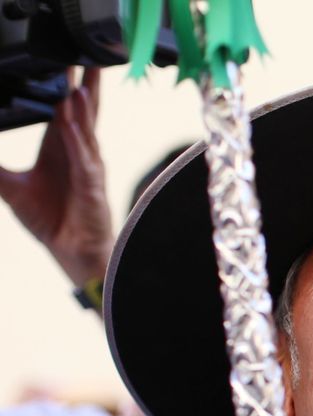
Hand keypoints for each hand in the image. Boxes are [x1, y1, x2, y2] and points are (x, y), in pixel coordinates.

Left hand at [0, 68, 114, 287]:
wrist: (71, 251)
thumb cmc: (51, 220)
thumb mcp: (10, 187)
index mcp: (60, 149)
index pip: (64, 110)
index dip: (66, 85)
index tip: (66, 61)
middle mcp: (77, 153)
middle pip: (83, 112)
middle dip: (85, 85)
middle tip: (87, 57)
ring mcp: (88, 168)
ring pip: (85, 130)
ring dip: (81, 108)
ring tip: (77, 84)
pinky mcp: (91, 186)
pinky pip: (83, 157)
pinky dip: (76, 138)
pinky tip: (71, 122)